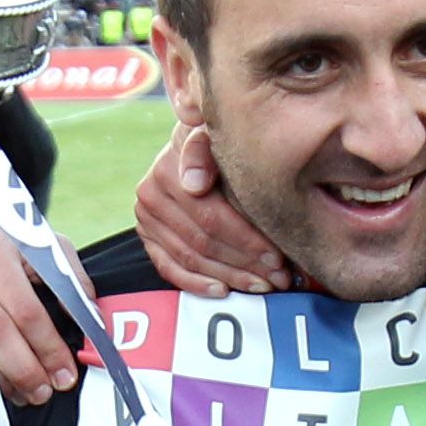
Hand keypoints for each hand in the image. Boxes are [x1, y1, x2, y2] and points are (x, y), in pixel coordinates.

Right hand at [0, 208, 79, 406]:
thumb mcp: (39, 239)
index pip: (25, 308)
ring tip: (30, 392)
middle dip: (26, 368)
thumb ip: (69, 275)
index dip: (48, 345)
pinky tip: (4, 383)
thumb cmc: (3, 236)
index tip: (66, 370)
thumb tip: (91, 319)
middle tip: (47, 390)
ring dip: (5, 376)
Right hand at [134, 122, 292, 295]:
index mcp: (168, 171)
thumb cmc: (219, 143)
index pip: (211, 217)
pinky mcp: (147, 238)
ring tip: (262, 285)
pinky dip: (196, 283)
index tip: (277, 257)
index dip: (247, 240)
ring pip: (191, 259)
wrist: (197, 146)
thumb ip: (205, 149)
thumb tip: (194, 184)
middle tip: (278, 279)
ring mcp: (146, 220)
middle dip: (245, 264)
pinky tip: (223, 290)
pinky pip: (169, 269)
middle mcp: (151, 196)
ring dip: (230, 276)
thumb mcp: (218, 136)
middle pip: (203, 242)